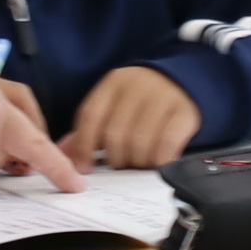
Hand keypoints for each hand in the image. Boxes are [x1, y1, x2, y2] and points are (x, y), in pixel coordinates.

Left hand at [67, 67, 202, 169]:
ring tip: (139, 163)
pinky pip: (167, 144)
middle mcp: (138, 86)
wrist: (183, 81)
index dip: (83, 147)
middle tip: (120, 165)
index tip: (84, 168)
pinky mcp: (185, 112)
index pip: (90, 116)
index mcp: (114, 82)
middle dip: (115, 158)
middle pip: (115, 134)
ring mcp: (163, 97)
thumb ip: (88, 131)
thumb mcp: (114, 106)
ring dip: (137, 162)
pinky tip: (157, 162)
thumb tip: (65, 157)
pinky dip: (159, 160)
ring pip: (139, 142)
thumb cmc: (142, 102)